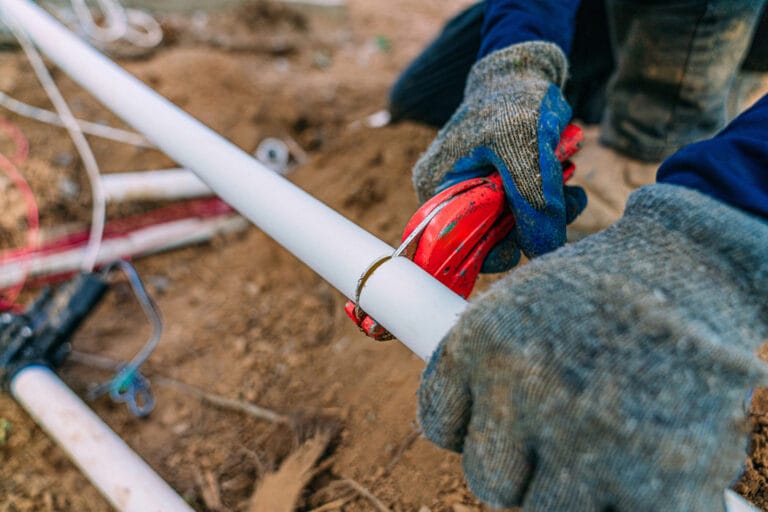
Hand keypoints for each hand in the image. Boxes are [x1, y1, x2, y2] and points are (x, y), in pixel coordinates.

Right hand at [412, 42, 585, 269]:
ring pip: (514, 226)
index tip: (523, 244)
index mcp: (437, 186)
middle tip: (565, 205)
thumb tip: (543, 250)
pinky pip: (527, 209)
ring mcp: (479, 192)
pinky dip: (550, 201)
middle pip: (487, 238)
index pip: (452, 242)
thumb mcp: (523, 148)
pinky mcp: (503, 187)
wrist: (524, 72)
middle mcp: (453, 195)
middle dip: (528, 227)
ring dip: (547, 212)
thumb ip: (532, 199)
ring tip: (572, 187)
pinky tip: (569, 181)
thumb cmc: (512, 101)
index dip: (486, 251)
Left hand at [418, 184, 767, 510]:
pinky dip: (629, 504)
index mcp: (481, 344)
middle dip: (520, 463)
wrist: (697, 267)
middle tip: (561, 430)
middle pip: (488, 479)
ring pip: (543, 509)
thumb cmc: (605, 286)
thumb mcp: (522, 300)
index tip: (501, 418)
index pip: (439, 422)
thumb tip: (461, 421)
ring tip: (606, 436)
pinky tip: (643, 467)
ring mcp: (585, 438)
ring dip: (571, 485)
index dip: (472, 424)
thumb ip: (485, 364)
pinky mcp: (655, 477)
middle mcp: (522, 392)